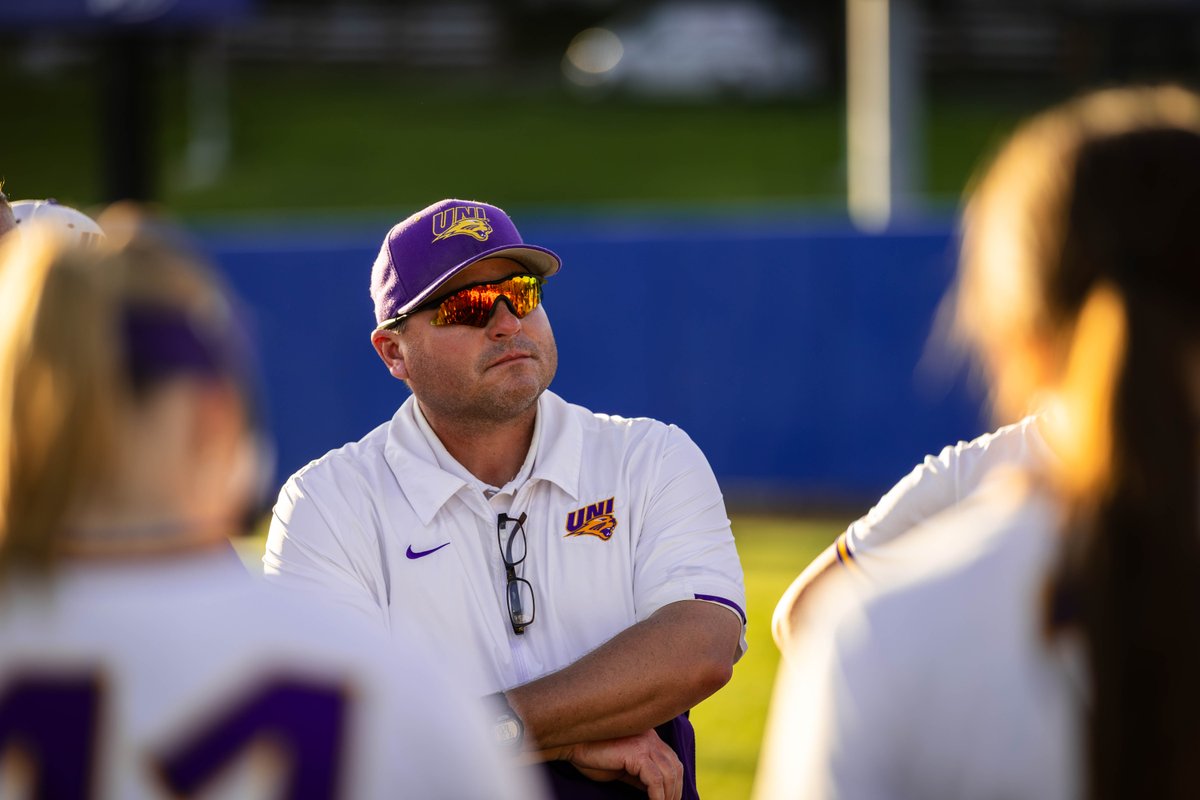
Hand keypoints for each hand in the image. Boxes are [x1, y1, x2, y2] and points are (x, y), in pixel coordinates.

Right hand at [561, 729, 682, 799]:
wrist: (572, 744)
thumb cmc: (593, 756)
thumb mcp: (623, 768)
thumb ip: (640, 776)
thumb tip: (655, 793)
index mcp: (650, 738)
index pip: (672, 762)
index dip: (676, 784)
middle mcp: (651, 737)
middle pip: (675, 767)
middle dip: (675, 792)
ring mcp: (645, 743)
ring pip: (669, 774)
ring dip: (668, 796)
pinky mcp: (637, 753)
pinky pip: (655, 779)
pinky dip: (658, 796)